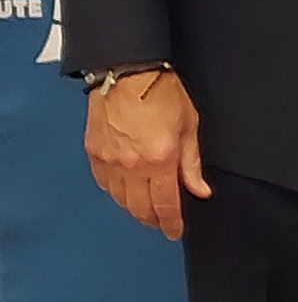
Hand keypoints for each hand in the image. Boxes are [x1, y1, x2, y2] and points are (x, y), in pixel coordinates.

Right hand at [83, 69, 211, 239]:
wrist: (127, 70)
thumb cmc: (162, 91)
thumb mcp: (189, 125)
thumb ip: (192, 163)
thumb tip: (199, 190)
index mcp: (160, 160)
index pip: (166, 205)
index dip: (172, 223)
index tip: (175, 231)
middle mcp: (132, 165)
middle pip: (140, 208)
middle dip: (153, 220)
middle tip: (162, 223)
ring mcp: (110, 161)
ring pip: (120, 200)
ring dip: (134, 208)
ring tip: (146, 208)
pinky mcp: (94, 152)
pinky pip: (104, 184)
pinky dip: (116, 192)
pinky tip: (125, 191)